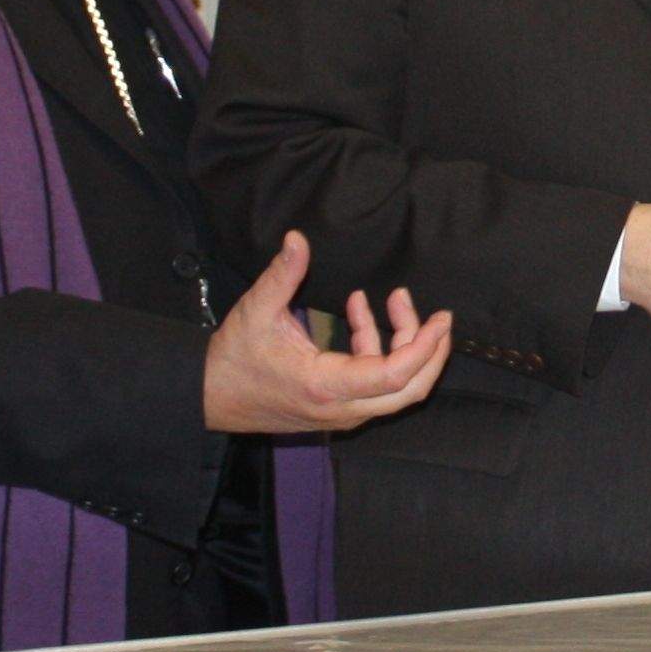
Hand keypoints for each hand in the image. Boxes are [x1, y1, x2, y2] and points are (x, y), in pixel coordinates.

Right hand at [203, 233, 452, 433]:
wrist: (210, 397)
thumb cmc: (233, 359)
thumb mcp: (256, 311)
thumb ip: (282, 274)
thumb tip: (298, 239)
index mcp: (327, 385)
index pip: (395, 375)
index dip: (425, 347)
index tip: (441, 318)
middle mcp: (341, 407)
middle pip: (409, 390)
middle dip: (430, 351)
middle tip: (440, 317)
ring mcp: (340, 412)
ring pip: (394, 389)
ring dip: (402, 344)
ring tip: (393, 299)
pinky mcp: (336, 408)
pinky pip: (373, 384)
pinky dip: (376, 349)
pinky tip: (359, 312)